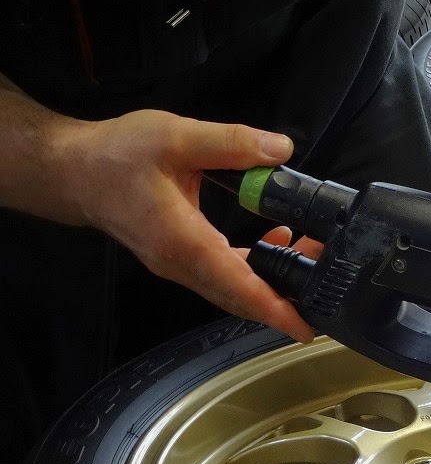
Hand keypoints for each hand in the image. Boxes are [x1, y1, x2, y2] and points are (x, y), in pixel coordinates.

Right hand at [63, 109, 315, 342]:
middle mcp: (182, 266)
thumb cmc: (116, 154)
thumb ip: (231, 143)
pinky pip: (222, 277)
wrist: (72, 172)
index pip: (238, 286)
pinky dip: (253, 267)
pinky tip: (274, 240)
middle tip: (326, 271)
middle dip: (286, 293)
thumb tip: (280, 150)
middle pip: (241, 297)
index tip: (304, 327)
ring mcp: (179, 268)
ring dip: (273, 278)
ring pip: (233, 290)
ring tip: (307, 249)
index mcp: (183, 243)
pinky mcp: (178, 261)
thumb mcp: (176, 136)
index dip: (274, 309)